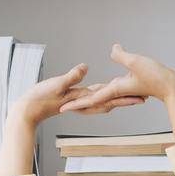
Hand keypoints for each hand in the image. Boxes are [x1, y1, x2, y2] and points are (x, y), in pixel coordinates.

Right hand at [9, 63, 143, 128]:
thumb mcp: (57, 84)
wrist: (29, 108)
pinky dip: (106, 94)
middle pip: (111, 101)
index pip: (110, 98)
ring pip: (105, 99)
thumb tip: (85, 67)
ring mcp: (80, 101)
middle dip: (127, 100)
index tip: (140, 96)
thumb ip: (71, 76)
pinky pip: (95, 97)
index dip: (125, 97)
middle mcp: (85, 102)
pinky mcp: (75, 98)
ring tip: (132, 95)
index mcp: (84, 99)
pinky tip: (109, 91)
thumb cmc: (41, 97)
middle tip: (145, 97)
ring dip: (118, 99)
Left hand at [60, 44, 174, 112]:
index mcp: (115, 90)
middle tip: (62, 108)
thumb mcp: (136, 62)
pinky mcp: (127, 86)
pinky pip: (109, 89)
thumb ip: (121, 56)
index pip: (91, 99)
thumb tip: (112, 49)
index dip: (76, 104)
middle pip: (92, 101)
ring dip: (87, 100)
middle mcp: (117, 92)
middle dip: (77, 105)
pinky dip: (100, 91)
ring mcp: (121, 90)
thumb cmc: (157, 76)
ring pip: (100, 96)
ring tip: (74, 101)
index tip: (64, 109)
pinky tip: (97, 87)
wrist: (172, 85)